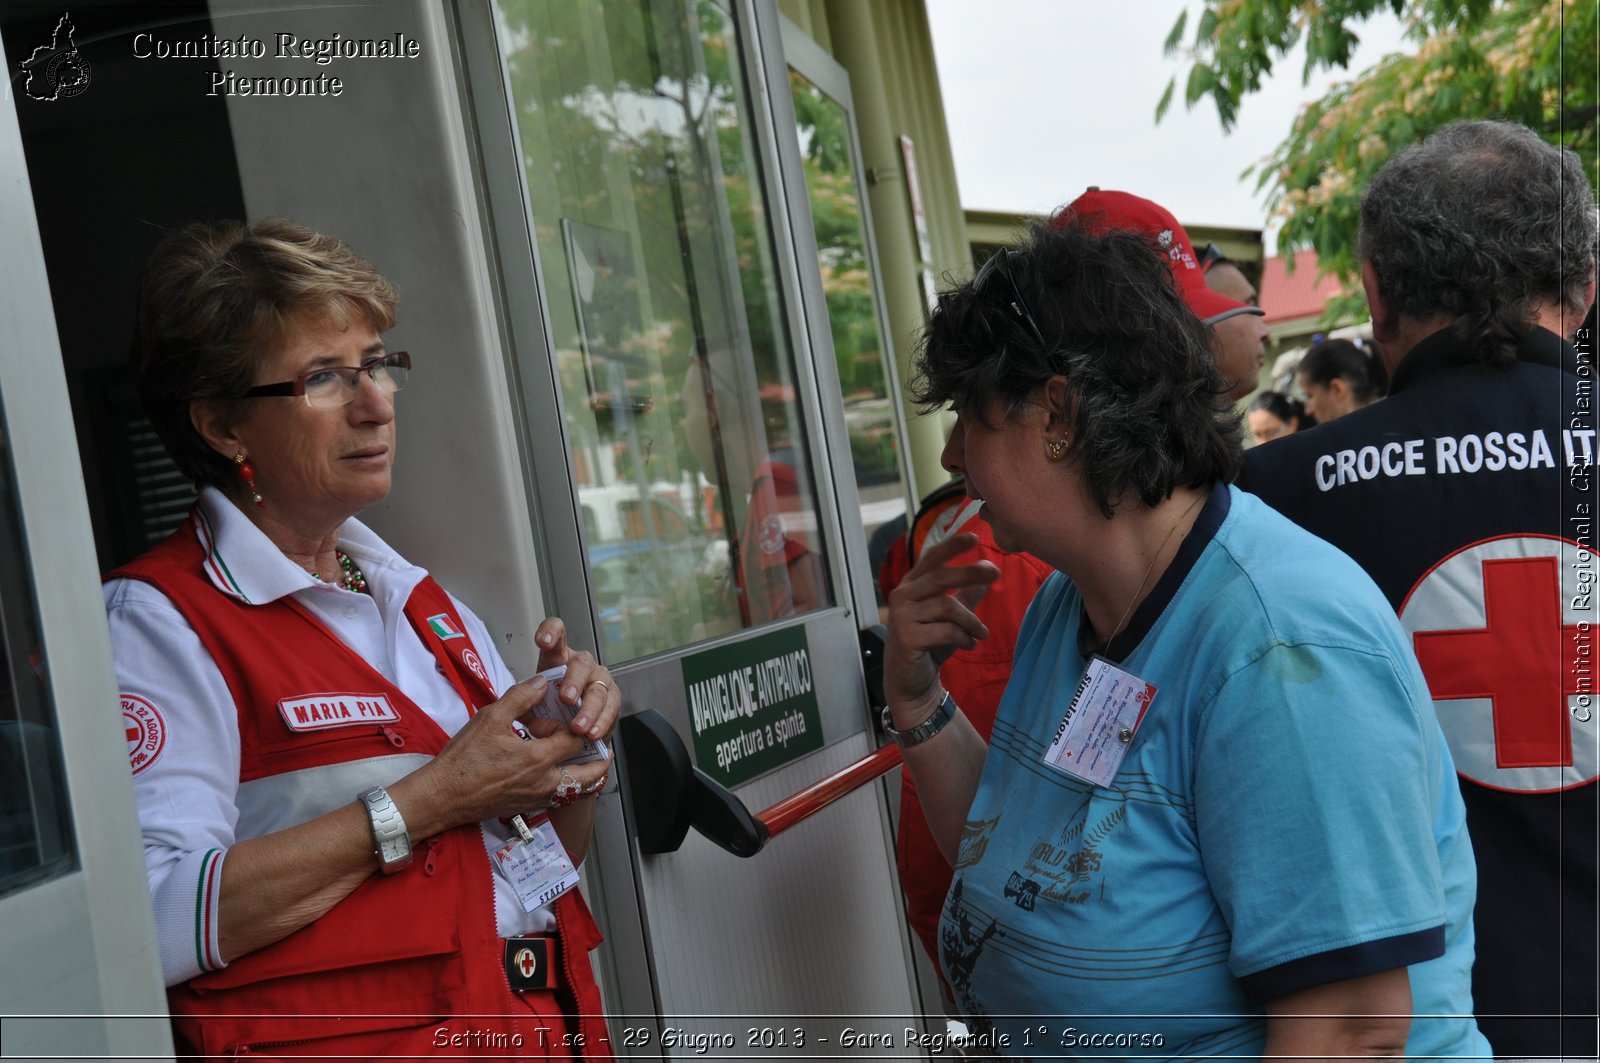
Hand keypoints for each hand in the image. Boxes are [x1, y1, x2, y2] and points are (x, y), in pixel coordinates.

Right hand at [415, 677, 609, 829]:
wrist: (443, 796)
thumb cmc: (463, 761)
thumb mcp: (490, 718)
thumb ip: (520, 698)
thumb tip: (542, 682)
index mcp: (538, 759)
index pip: (576, 741)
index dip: (574, 727)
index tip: (565, 719)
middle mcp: (544, 783)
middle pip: (589, 773)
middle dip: (598, 758)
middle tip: (599, 745)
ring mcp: (538, 798)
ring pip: (578, 790)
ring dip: (587, 774)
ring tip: (586, 760)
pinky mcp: (529, 807)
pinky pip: (561, 798)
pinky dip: (569, 786)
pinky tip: (558, 773)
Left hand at [533, 616, 620, 743]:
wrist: (568, 727)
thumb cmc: (548, 709)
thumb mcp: (530, 705)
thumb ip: (527, 707)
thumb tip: (530, 714)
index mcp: (558, 657)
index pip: (557, 632)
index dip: (551, 632)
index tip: (543, 641)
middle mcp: (582, 664)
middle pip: (582, 663)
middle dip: (574, 682)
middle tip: (566, 700)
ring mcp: (600, 680)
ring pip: (599, 689)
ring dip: (589, 710)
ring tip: (578, 728)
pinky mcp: (613, 698)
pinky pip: (612, 707)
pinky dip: (602, 722)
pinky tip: (593, 732)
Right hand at [883, 532, 998, 722]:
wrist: (910, 682)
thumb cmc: (929, 645)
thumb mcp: (950, 618)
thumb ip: (965, 596)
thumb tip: (987, 575)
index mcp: (910, 586)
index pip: (931, 559)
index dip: (951, 546)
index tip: (974, 536)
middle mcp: (902, 596)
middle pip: (941, 576)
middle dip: (971, 572)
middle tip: (996, 572)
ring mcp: (902, 617)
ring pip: (948, 606)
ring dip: (972, 621)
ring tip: (981, 633)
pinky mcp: (907, 637)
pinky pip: (946, 630)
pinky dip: (964, 638)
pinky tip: (969, 644)